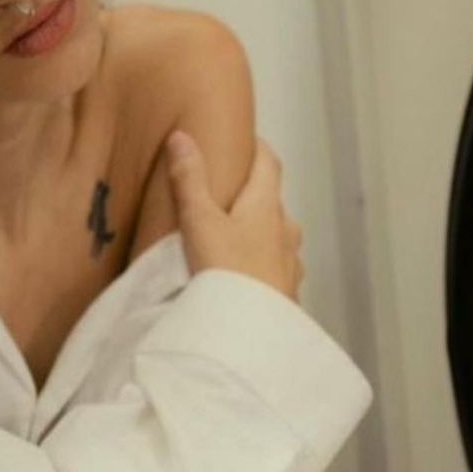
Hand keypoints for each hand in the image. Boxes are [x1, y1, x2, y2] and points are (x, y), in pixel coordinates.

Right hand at [166, 129, 304, 300]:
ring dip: (257, 230)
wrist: (252, 334)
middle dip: (251, 192)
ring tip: (230, 235)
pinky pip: (275, 266)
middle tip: (223, 191)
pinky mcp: (287, 291)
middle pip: (271, 201)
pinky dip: (260, 261)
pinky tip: (243, 274)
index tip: (239, 139)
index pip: (269, 163)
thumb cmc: (227, 272)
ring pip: (276, 236)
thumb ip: (190, 180)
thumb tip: (182, 136)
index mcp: (266, 206)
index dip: (257, 147)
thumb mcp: (199, 222)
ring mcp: (290, 262)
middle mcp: (286, 230)